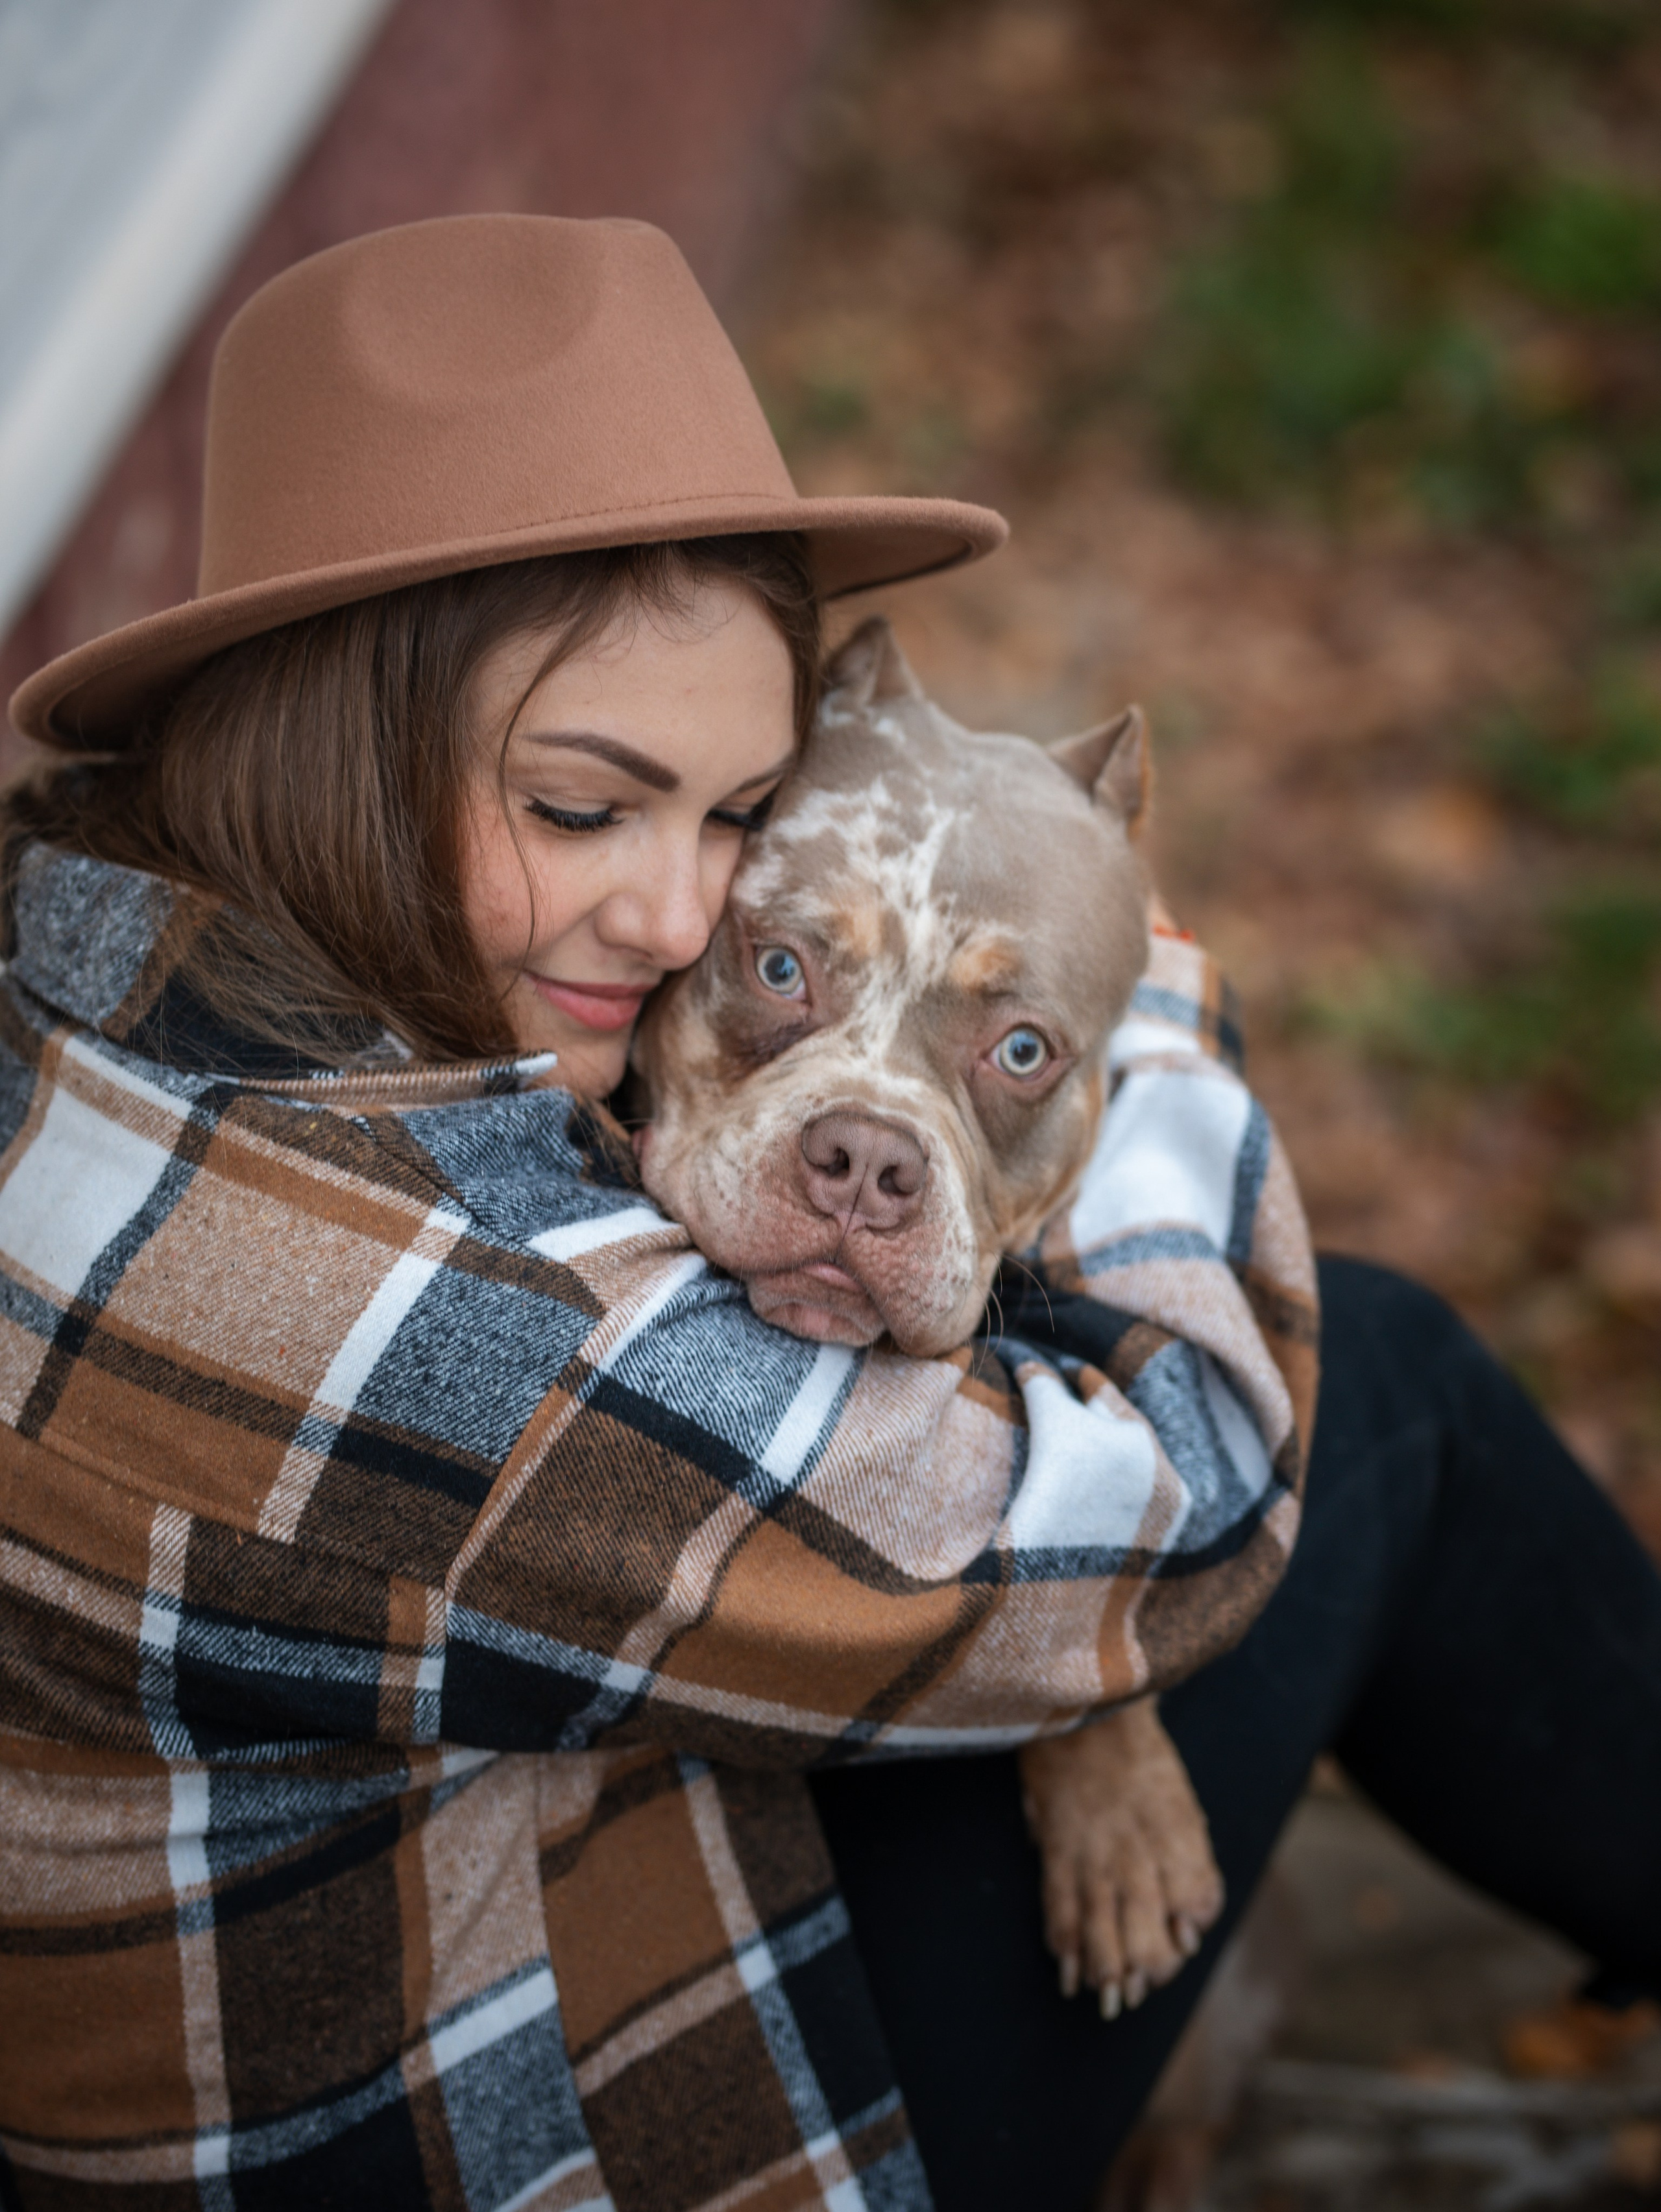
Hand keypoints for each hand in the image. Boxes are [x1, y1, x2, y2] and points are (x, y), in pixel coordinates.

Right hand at [1019, 1700, 1224, 2017]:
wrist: (1088, 1707)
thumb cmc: (1138, 1757)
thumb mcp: (1182, 1803)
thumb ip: (1190, 1865)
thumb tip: (1189, 1932)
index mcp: (1181, 1836)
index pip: (1200, 1906)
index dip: (1189, 1934)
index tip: (1180, 1941)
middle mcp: (1142, 1853)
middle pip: (1151, 1940)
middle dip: (1148, 1974)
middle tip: (1139, 1987)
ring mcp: (1096, 1853)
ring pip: (1104, 1935)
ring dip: (1107, 1975)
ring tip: (1109, 1996)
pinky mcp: (1057, 1847)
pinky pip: (1060, 1909)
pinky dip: (1065, 1947)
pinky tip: (1070, 1971)